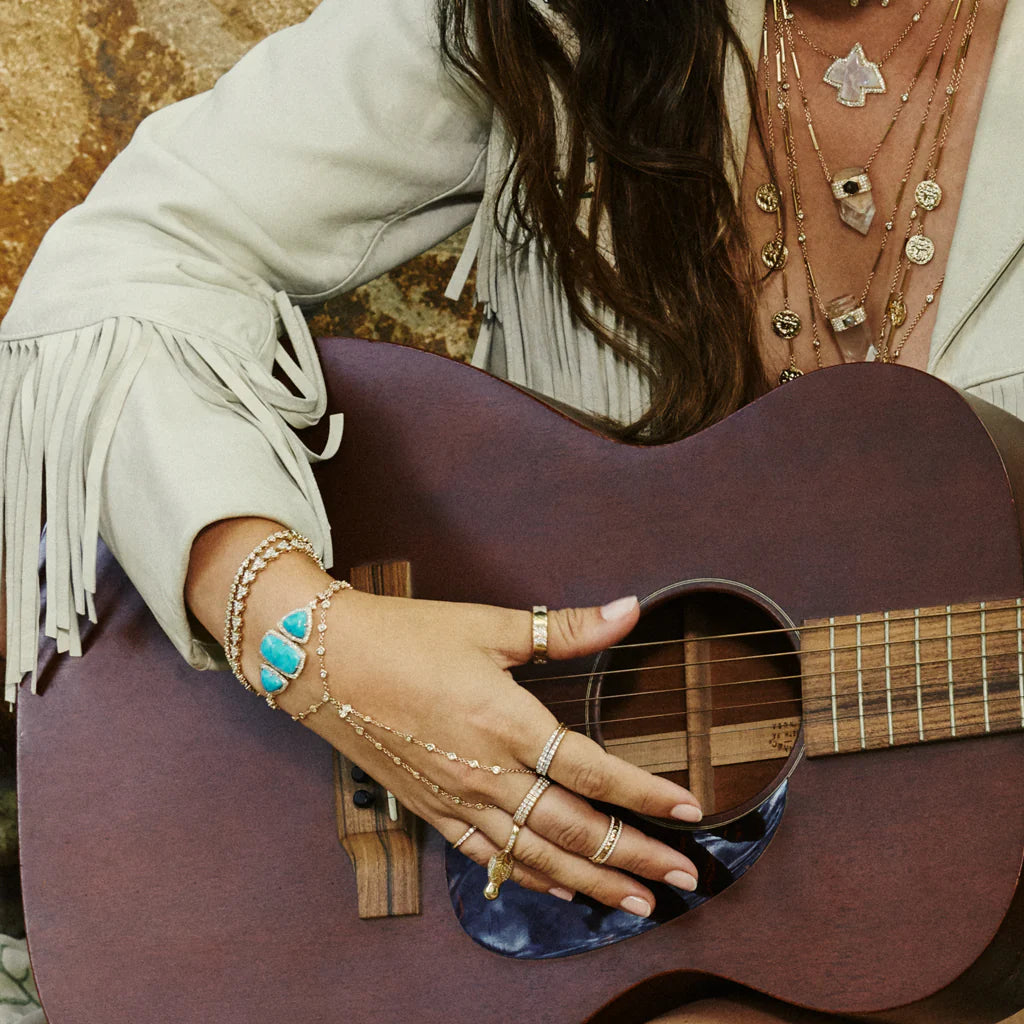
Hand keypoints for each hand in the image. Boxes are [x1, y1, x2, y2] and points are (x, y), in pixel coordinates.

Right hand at [283, 587, 701, 917]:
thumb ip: (567, 628)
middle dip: (635, 857)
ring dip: (592, 884)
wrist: (320, 660)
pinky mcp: (431, 809)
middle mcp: (485, 771)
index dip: (645, 793)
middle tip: (685, 879)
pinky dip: (529, 878)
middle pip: (573, 827)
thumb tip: (630, 608)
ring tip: (638, 904)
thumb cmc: (406, 635)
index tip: (691, 810)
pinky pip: (487, 857)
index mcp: (504, 720)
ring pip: (535, 856)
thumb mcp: (489, 624)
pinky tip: (559, 891)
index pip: (591, 768)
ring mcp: (456, 798)